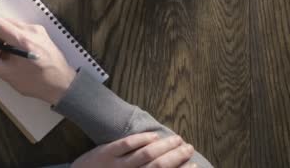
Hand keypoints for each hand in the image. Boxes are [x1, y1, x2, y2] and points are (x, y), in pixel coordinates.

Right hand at [0, 18, 75, 103]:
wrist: (62, 84)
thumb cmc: (38, 82)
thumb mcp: (7, 75)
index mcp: (24, 41)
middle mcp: (32, 31)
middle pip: (4, 22)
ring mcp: (38, 31)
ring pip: (11, 25)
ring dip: (2, 37)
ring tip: (3, 54)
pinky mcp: (40, 33)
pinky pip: (20, 29)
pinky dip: (12, 38)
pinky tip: (13, 53)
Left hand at [71, 133, 196, 167]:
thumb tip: (163, 164)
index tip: (195, 165)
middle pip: (160, 166)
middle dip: (178, 157)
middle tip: (189, 148)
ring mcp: (118, 166)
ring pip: (147, 154)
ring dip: (166, 145)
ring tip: (177, 139)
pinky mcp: (105, 153)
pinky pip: (127, 144)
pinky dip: (142, 139)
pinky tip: (154, 135)